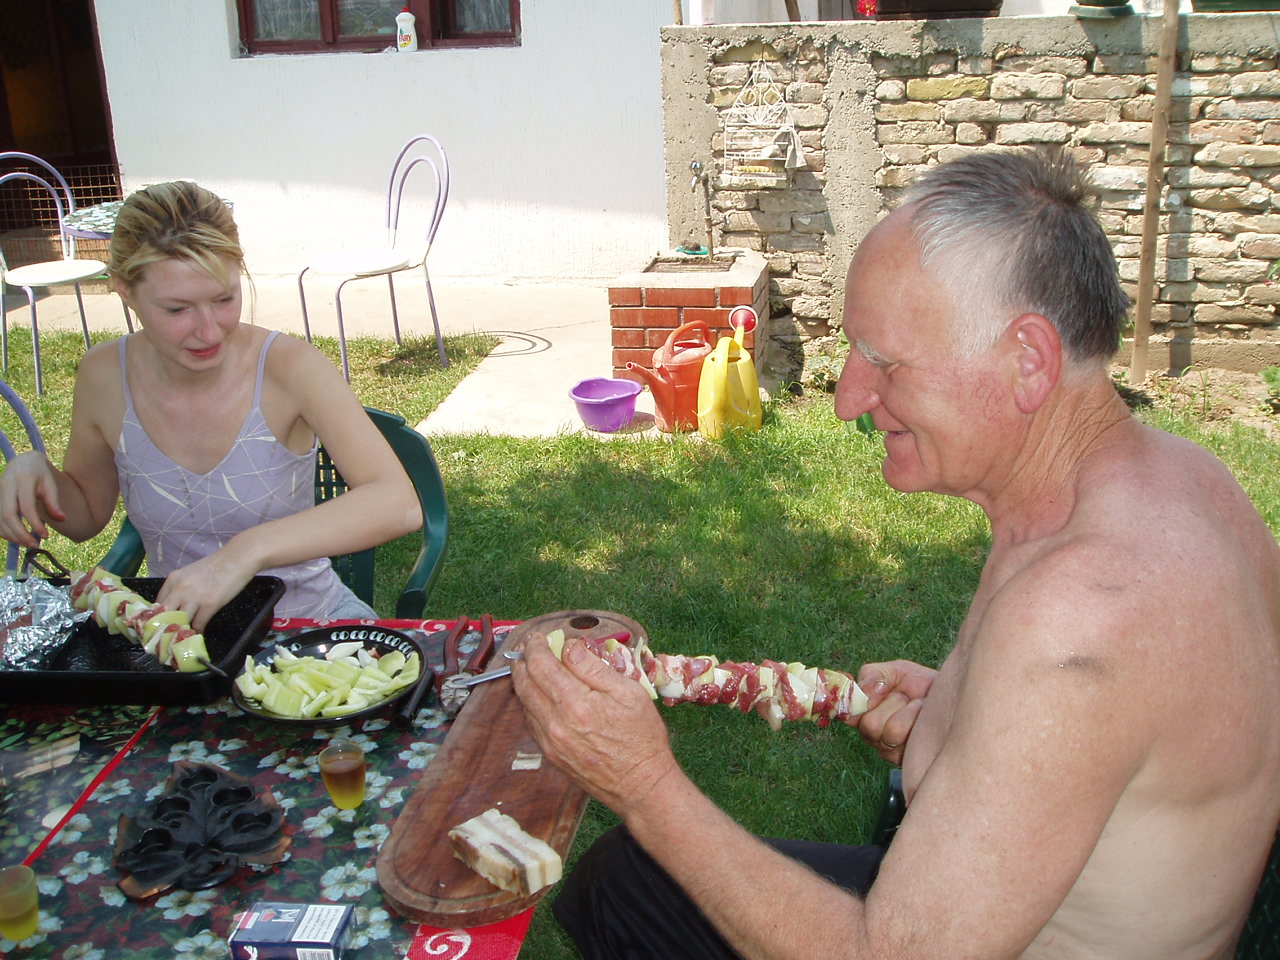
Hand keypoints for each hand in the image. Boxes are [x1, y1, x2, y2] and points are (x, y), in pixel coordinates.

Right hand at [0, 453, 65, 547]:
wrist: (22, 462)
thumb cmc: (40, 474)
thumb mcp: (50, 484)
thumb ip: (54, 502)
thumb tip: (62, 520)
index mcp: (23, 480)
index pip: (27, 507)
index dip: (35, 524)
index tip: (46, 536)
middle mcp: (6, 485)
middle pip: (9, 515)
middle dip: (21, 534)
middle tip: (35, 545)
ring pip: (0, 519)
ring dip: (13, 535)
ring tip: (29, 544)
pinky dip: (5, 532)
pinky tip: (17, 538)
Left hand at [155, 546, 257, 631]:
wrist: (237, 558)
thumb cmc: (217, 565)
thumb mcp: (191, 574)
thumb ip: (180, 588)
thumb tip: (176, 607)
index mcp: (173, 579)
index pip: (156, 604)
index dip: (158, 617)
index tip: (163, 625)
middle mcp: (180, 588)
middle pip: (163, 615)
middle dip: (166, 627)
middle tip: (170, 635)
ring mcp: (194, 597)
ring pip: (179, 622)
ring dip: (182, 630)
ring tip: (185, 635)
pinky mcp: (209, 604)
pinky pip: (198, 625)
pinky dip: (198, 631)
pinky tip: (200, 631)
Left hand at [512, 634, 679, 815]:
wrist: (641, 785)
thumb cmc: (641, 737)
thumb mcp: (628, 692)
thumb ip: (593, 667)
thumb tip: (569, 647)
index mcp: (575, 703)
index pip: (542, 665)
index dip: (536, 646)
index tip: (539, 636)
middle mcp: (555, 723)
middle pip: (525, 683)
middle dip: (523, 660)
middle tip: (528, 646)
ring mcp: (549, 742)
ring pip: (524, 703)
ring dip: (524, 681)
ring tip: (530, 666)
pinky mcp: (550, 755)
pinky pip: (531, 722)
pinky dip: (530, 703)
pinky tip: (540, 695)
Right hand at [853, 658, 936, 764]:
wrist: (951, 698)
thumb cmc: (920, 685)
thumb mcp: (895, 671)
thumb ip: (873, 675)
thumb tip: (864, 692)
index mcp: (862, 713)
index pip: (846, 713)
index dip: (859, 701)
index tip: (879, 688)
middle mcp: (871, 735)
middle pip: (869, 725)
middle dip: (891, 703)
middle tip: (904, 696)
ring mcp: (888, 750)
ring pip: (891, 732)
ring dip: (909, 712)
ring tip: (919, 707)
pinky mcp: (906, 760)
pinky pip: (908, 740)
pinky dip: (919, 721)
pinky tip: (925, 720)